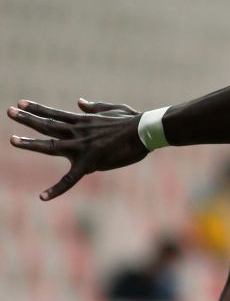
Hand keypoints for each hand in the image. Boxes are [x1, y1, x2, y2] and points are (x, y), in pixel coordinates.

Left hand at [7, 98, 148, 199]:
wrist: (145, 131)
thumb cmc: (133, 119)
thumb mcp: (112, 109)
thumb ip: (94, 107)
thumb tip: (79, 102)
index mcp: (83, 121)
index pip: (54, 113)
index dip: (37, 108)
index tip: (20, 103)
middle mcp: (78, 132)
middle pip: (47, 125)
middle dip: (27, 118)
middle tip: (9, 111)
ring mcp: (81, 147)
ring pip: (51, 146)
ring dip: (30, 143)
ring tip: (12, 139)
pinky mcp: (90, 163)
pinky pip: (70, 179)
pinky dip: (56, 189)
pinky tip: (42, 197)